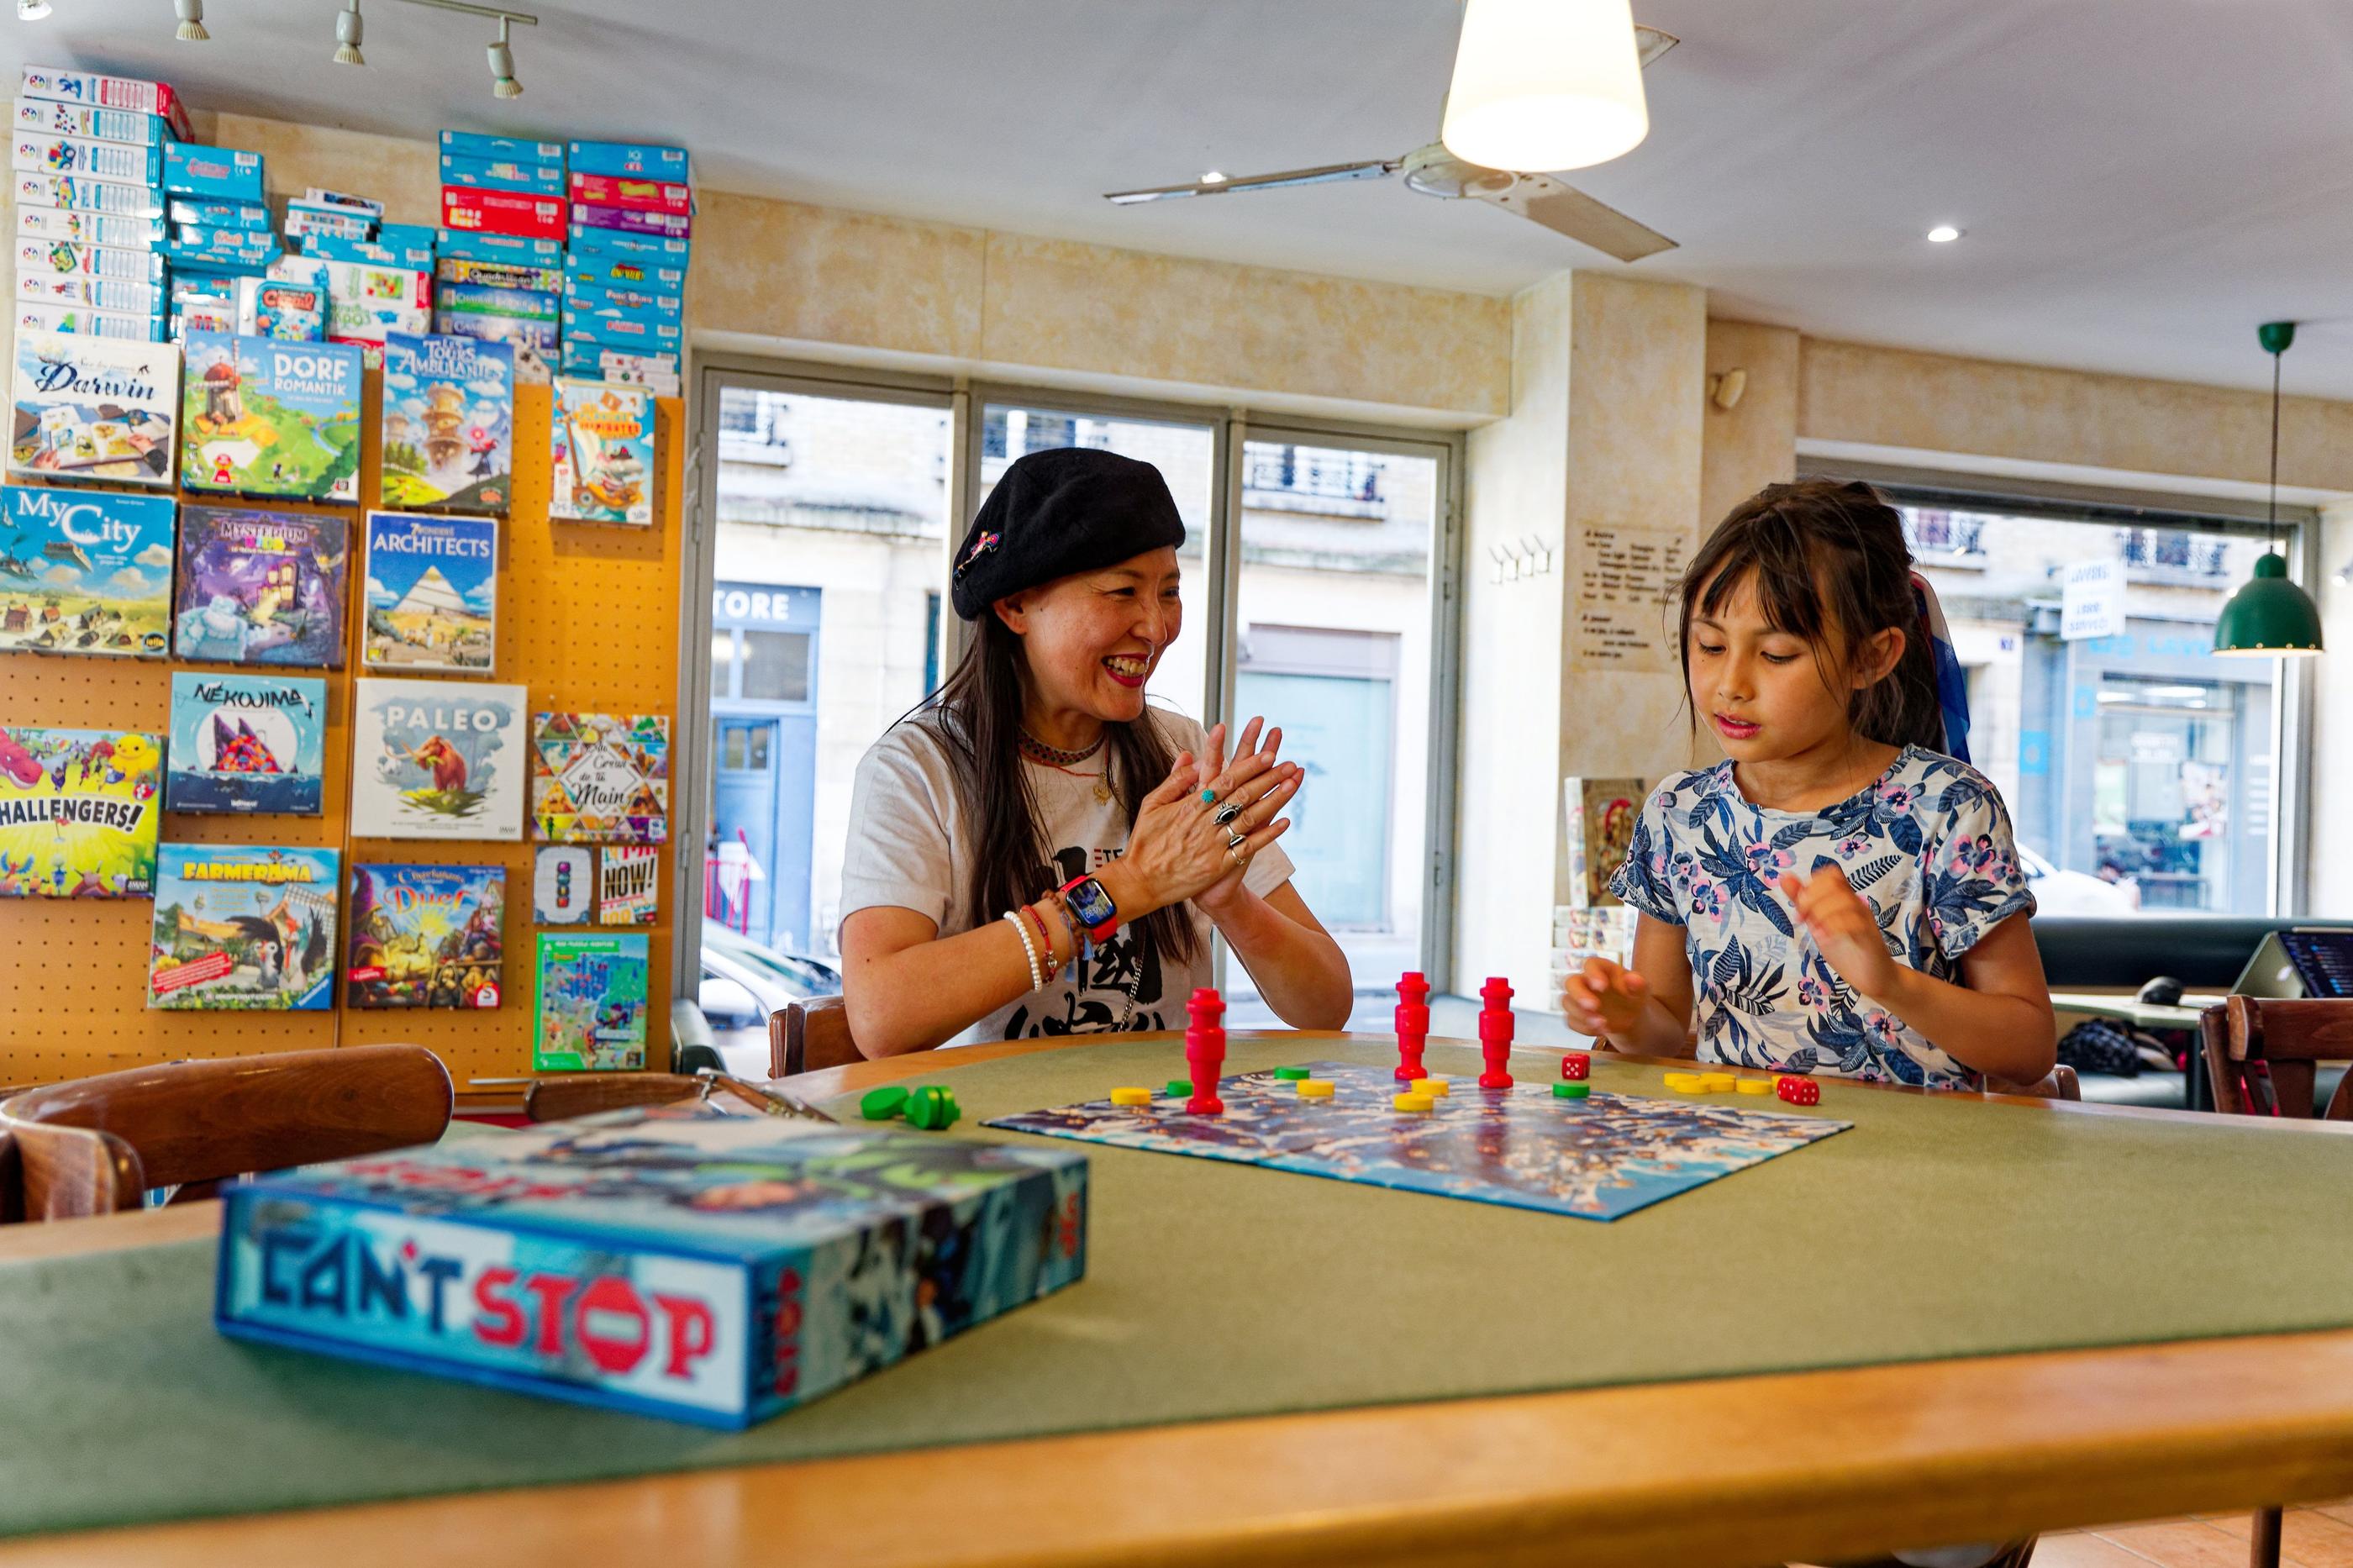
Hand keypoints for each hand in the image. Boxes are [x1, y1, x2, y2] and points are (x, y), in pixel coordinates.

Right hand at [1107, 720, 1299, 918]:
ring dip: (1274, 800)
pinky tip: (1284, 822)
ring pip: (1250, 818)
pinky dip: (1267, 835)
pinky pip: (1248, 848)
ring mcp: (1213, 845)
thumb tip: (1191, 756)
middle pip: (1243, 796)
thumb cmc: (1144, 842)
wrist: (1140, 882)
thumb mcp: (1151, 805)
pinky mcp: (1218, 865)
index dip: (1248, 767)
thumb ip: (1174, 780)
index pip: (1225, 781)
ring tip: (1293, 785)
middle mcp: (1204, 823)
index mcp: (1189, 806)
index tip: (1267, 755)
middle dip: (1268, 778)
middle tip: (1289, 764)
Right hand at [1559, 956, 1650, 1038]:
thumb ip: (1638, 983)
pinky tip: (1601, 1030)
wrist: (1632, 1016)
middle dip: (1579, 995)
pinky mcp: (1576, 1016)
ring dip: (1582, 1015)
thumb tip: (1634, 979)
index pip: (1590, 964)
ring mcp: (1578, 999)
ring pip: (1567, 1003)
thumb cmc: (1634, 995)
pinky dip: (1585, 1028)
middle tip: (1594, 1006)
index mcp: (1601, 969)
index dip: (1593, 974)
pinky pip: (1571, 1021)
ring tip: (1603, 1024)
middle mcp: (1585, 981)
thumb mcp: (1641, 988)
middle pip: (1570, 982)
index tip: (1603, 986)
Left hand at [1775, 865, 1897, 997]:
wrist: (1874, 977)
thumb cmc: (1845, 950)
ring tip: (1815, 933)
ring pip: (1844, 901)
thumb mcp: (1817, 923)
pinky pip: (1856, 923)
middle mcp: (1856, 905)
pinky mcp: (1870, 938)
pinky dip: (1834, 929)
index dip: (1811, 886)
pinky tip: (1825, 940)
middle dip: (1811, 899)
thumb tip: (1784, 877)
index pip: (1830, 874)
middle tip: (1802, 920)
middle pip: (1834, 884)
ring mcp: (1865, 920)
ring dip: (1822, 915)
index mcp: (1843, 899)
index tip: (1799, 910)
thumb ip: (1802, 902)